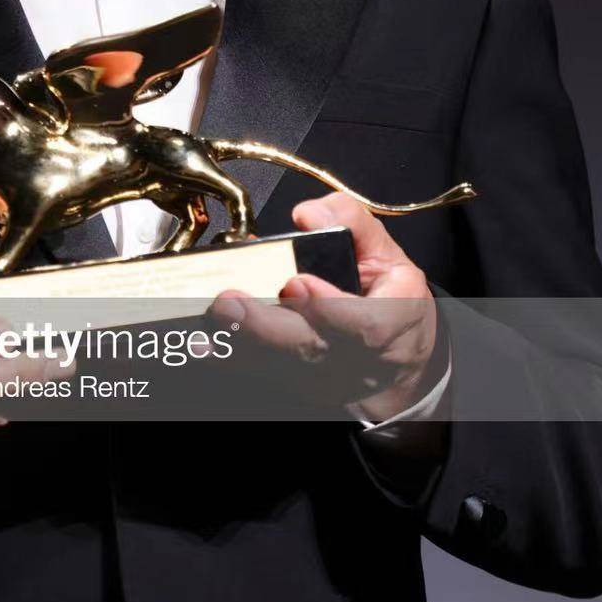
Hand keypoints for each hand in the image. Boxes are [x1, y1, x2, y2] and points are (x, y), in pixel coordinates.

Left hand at [212, 193, 442, 423]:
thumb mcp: (387, 253)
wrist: (397, 359)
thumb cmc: (390, 298)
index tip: (295, 283)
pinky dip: (231, 358)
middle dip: (265, 326)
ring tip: (210, 317)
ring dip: (239, 342)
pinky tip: (204, 345)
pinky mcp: (301, 388)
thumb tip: (308, 213)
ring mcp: (328, 381)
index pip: (364, 326)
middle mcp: (360, 361)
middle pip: (311, 350)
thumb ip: (351, 223)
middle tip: (229, 301)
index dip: (329, 308)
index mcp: (395, 321)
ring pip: (281, 367)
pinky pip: (262, 374)